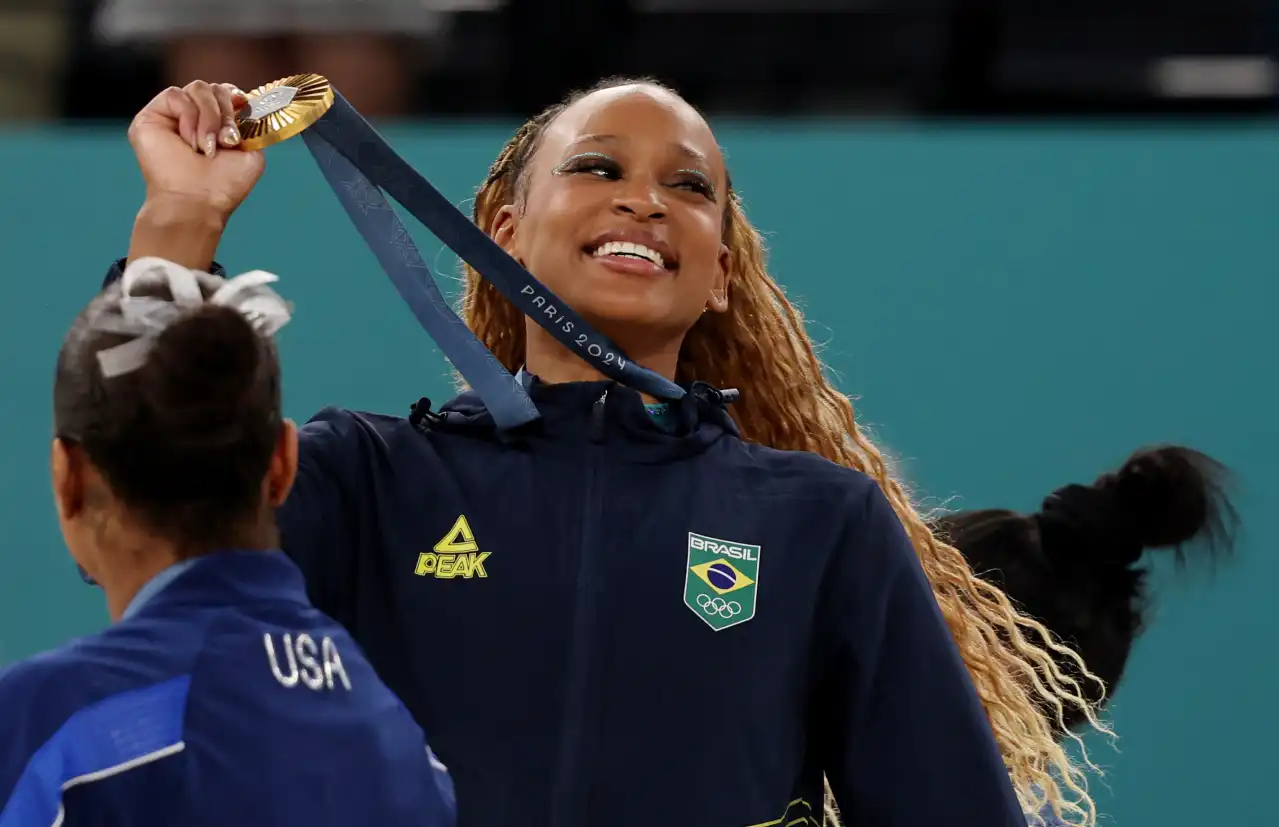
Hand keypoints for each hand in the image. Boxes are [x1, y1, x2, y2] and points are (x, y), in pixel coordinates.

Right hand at [128, 80, 265, 223]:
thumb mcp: (250, 152)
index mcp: (216, 125)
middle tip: (227, 141)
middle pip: (214, 87)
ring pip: (198, 87)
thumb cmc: (224, 185)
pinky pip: (176, 94)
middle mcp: (194, 118)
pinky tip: (190, 142)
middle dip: (226, 112)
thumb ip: (251, 126)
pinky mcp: (152, 116)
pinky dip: (189, 116)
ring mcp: (172, 116)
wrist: (198, 201)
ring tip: (206, 147)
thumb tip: (242, 101)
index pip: (227, 92)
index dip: (236, 98)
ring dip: (209, 118)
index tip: (243, 111)